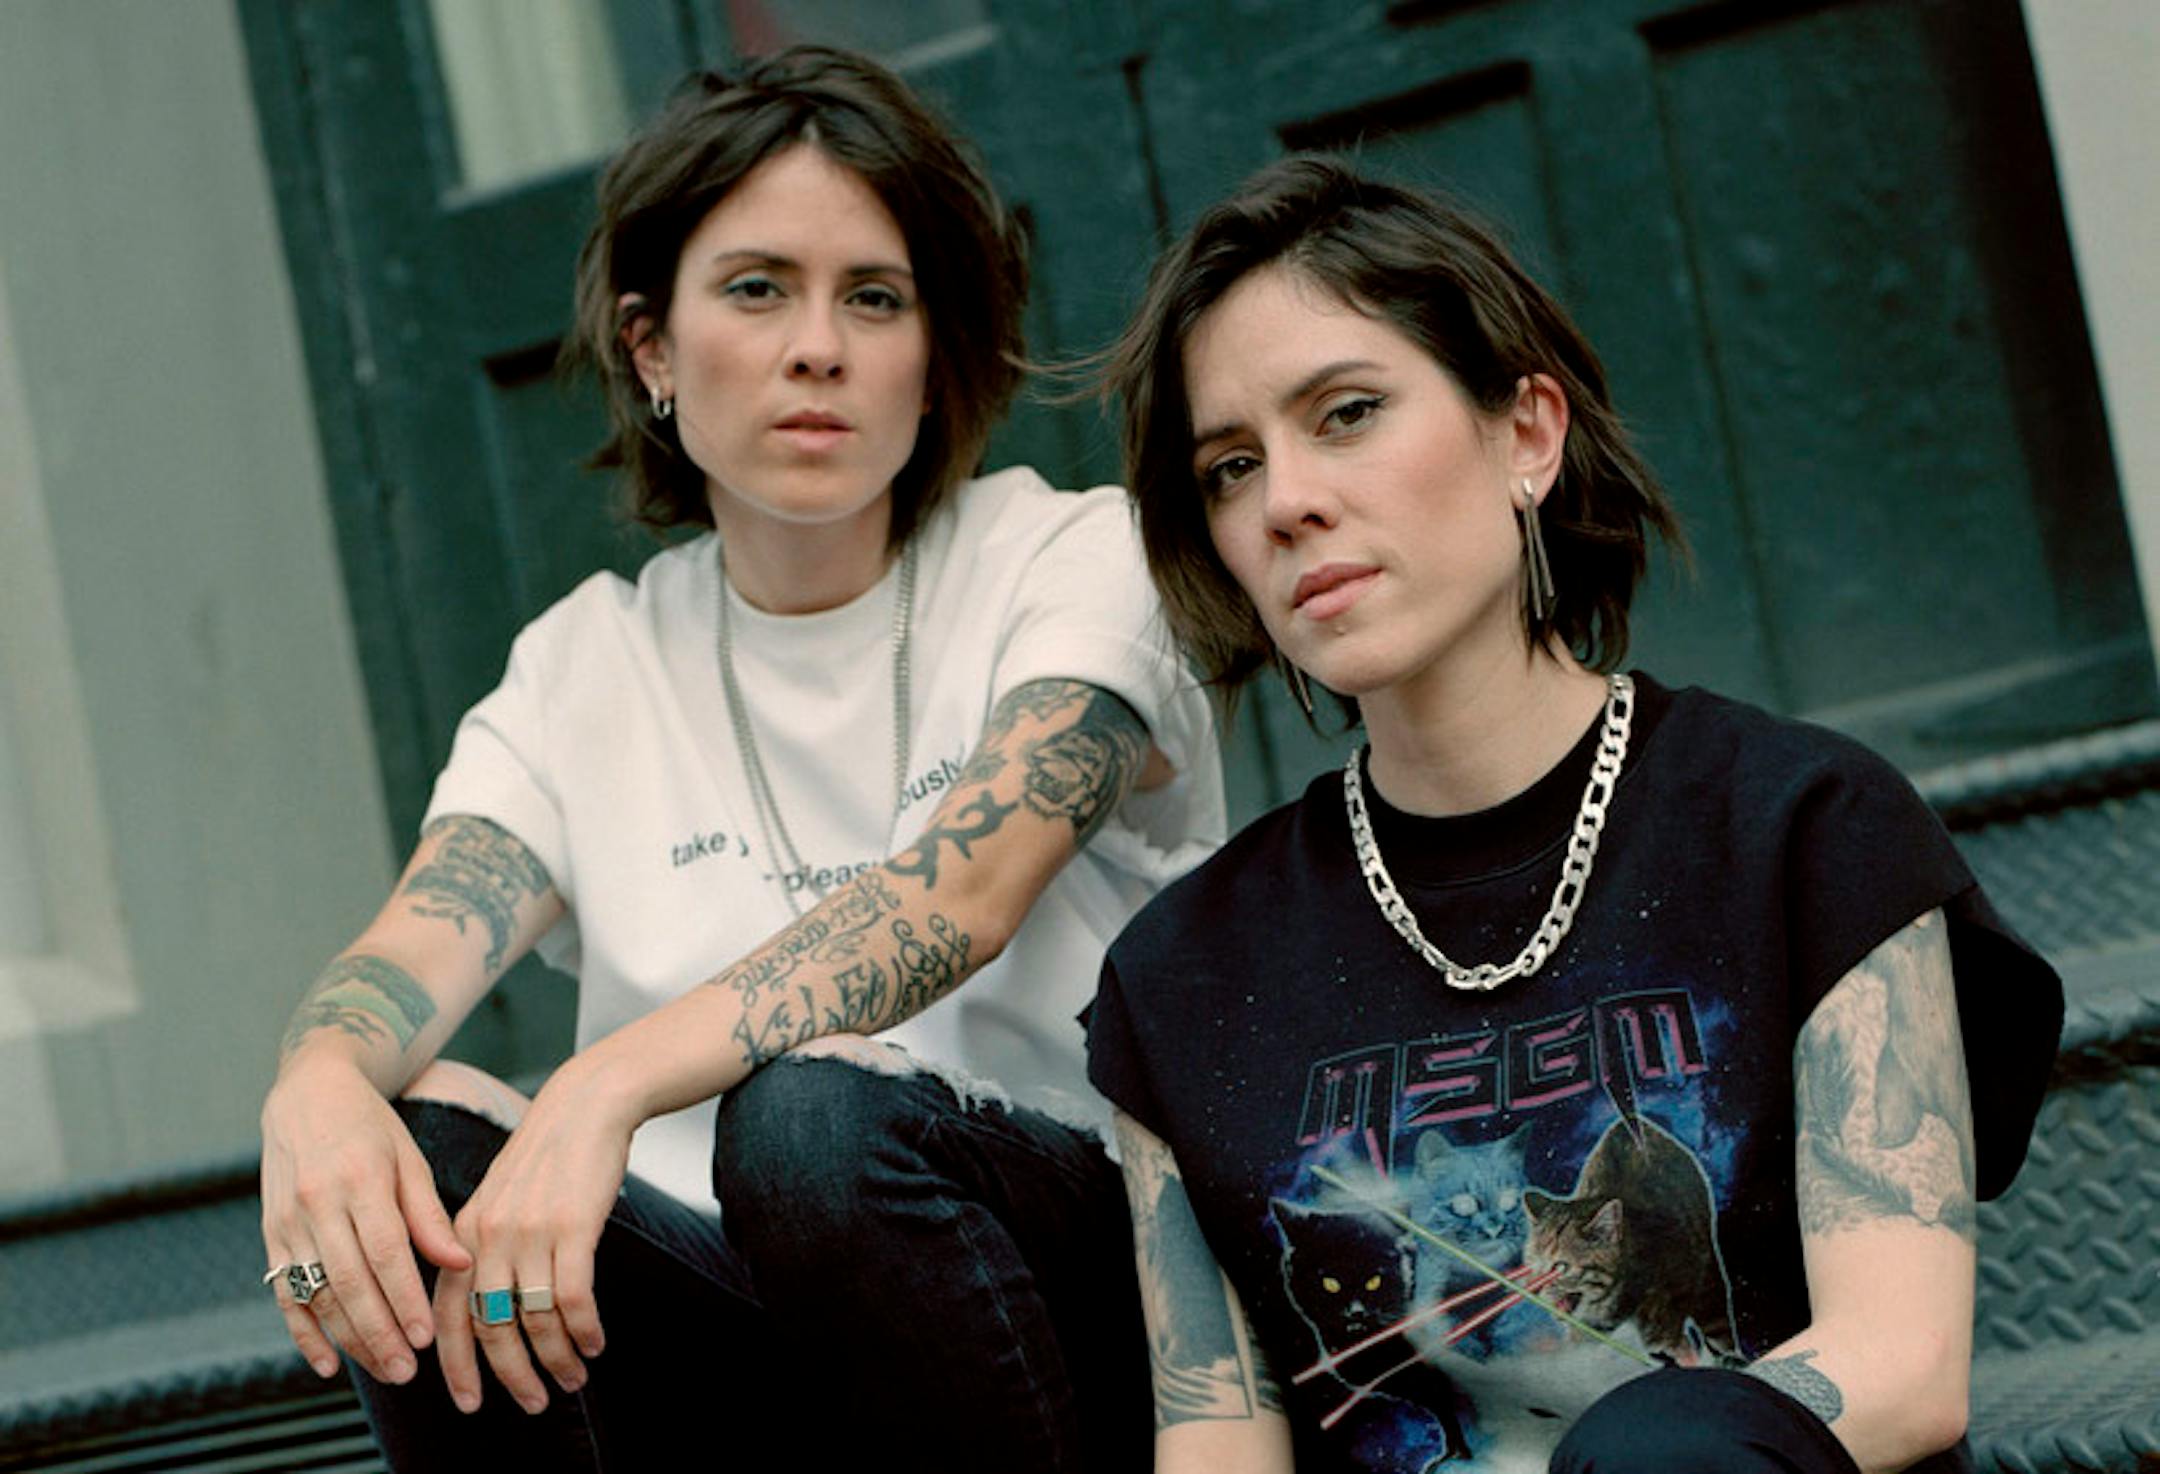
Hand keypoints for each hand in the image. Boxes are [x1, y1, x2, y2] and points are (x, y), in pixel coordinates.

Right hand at [260, 1055, 471, 1380]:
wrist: (306, 1093)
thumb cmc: (370, 1127)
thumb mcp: (408, 1157)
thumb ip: (429, 1214)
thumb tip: (460, 1262)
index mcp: (360, 1179)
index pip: (384, 1251)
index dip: (404, 1298)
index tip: (426, 1337)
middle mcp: (319, 1203)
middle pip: (350, 1282)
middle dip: (379, 1333)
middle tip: (408, 1372)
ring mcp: (288, 1222)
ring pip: (318, 1294)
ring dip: (349, 1339)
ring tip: (384, 1370)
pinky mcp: (270, 1235)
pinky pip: (284, 1294)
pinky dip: (302, 1333)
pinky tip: (327, 1363)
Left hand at [432, 1056, 631, 1412]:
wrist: (587, 1104)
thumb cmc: (549, 1154)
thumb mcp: (499, 1198)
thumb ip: (484, 1247)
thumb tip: (488, 1308)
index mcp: (463, 1233)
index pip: (448, 1314)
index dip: (456, 1365)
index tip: (469, 1402)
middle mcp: (488, 1236)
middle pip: (491, 1327)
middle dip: (511, 1375)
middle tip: (533, 1402)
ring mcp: (529, 1232)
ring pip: (534, 1320)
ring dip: (557, 1358)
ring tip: (573, 1377)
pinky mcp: (571, 1227)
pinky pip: (573, 1298)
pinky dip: (584, 1329)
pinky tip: (596, 1341)